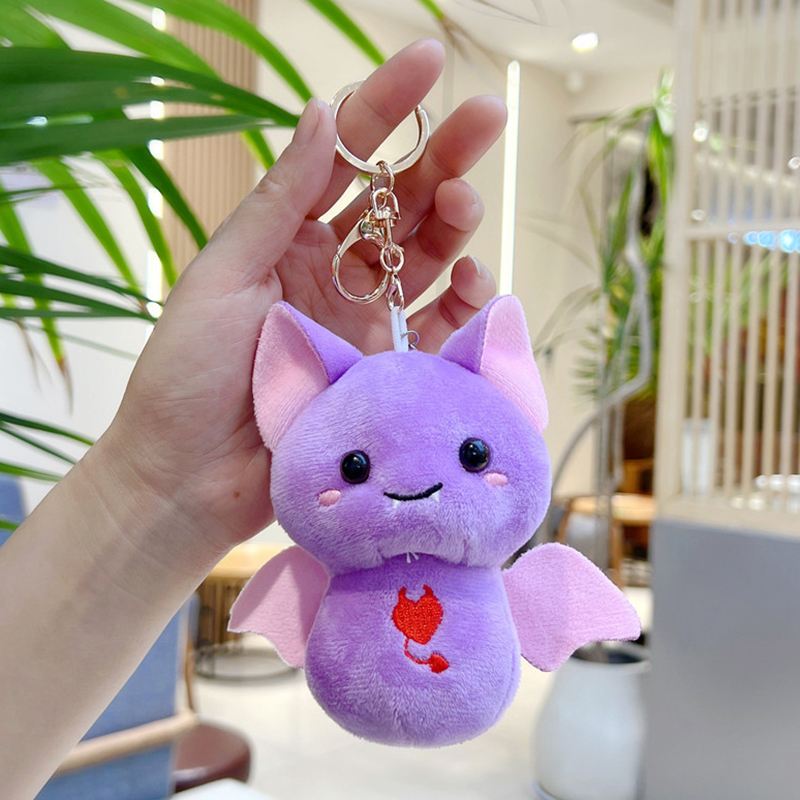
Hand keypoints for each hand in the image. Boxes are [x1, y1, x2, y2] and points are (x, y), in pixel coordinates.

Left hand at [100, 39, 505, 561]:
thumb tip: (322, 113)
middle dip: (443, 157)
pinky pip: (440, 329)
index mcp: (287, 239)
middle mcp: (332, 274)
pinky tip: (472, 280)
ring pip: (428, 259)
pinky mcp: (389, 374)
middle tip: (484, 121)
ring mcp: (364, 323)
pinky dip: (463, 302)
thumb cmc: (187, 376)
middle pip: (400, 203)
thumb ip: (279, 201)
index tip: (430, 62)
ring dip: (454, 226)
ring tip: (464, 207)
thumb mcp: (224, 274)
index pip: (347, 159)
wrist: (189, 480)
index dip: (386, 107)